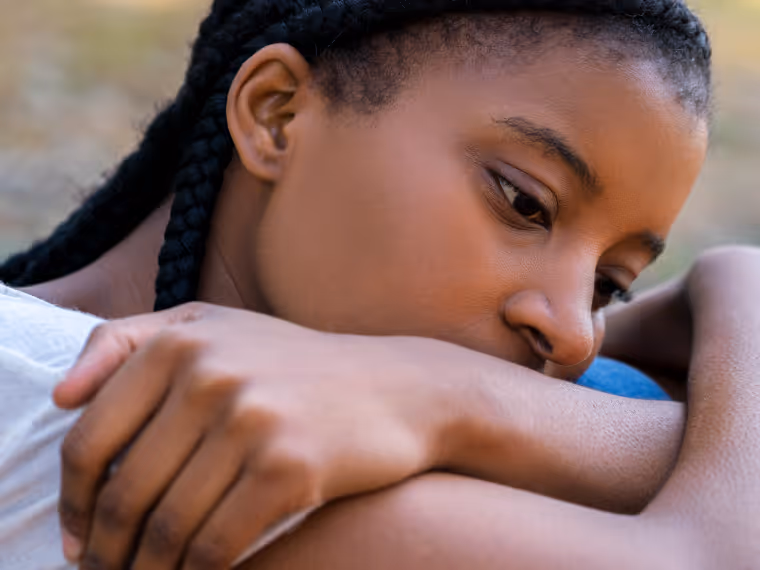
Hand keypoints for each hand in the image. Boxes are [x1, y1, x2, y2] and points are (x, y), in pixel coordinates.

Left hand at [55, 303, 463, 569]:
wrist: (398, 388)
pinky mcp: (289, 469)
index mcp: (178, 342)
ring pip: (166, 528)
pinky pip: (216, 545)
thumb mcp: (215, 327)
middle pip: (125, 494)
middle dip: (106, 551)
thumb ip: (128, 340)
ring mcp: (250, 422)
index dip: (73, 501)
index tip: (78, 537)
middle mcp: (209, 376)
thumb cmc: (297, 365)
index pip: (89, 440)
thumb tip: (60, 397)